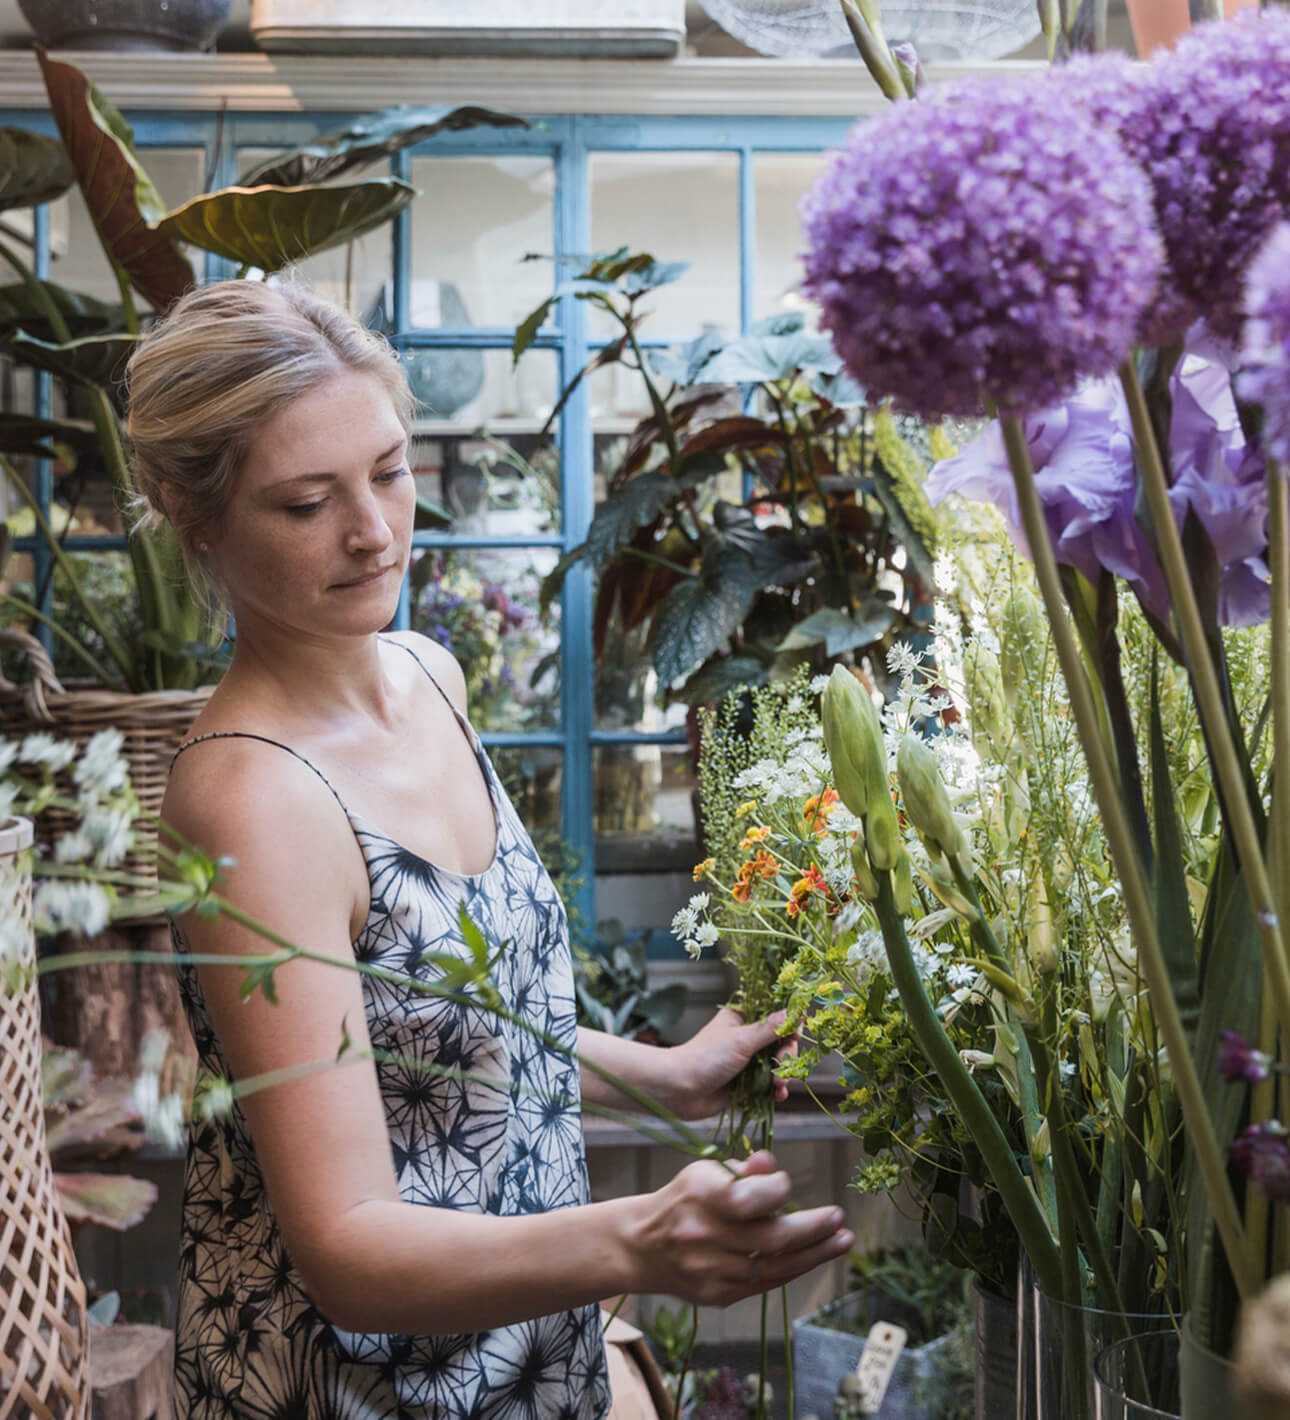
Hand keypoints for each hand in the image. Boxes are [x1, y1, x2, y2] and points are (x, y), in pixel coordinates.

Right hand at [623, 1149, 852, 1305]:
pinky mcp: (717, 1295)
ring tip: (842, 1241)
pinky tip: (812, 1257)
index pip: (749, 1198)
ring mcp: (711, 1271)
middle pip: (770, 1239)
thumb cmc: (684, 1199)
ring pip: (774, 1267)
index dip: (776, 1189)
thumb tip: (772, 1164)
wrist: (642, 1246)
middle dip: (813, 1229)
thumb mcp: (706, 1172)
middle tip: (840, 1219)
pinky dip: (791, 1270)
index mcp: (700, 1196)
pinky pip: (764, 1285)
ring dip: (814, 1255)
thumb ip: (743, 1169)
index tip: (785, 1182)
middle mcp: (705, 1236)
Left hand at [671, 1005, 800, 1121]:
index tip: (794, 1035)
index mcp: (743, 1017)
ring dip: (784, 1074)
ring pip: (778, 1064)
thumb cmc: (705, 1057)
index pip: (776, 1014)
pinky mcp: (747, 1083)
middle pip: (782, 1041)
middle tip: (783, 1065)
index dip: (789, 1024)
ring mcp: (748, 1060)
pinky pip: (770, 1084)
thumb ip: (770, 1028)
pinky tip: (778, 1095)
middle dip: (787, 1054)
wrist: (679, 1090)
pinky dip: (776, 1089)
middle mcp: (747, 1036)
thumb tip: (795, 1012)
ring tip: (778, 1084)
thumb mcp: (741, 1040)